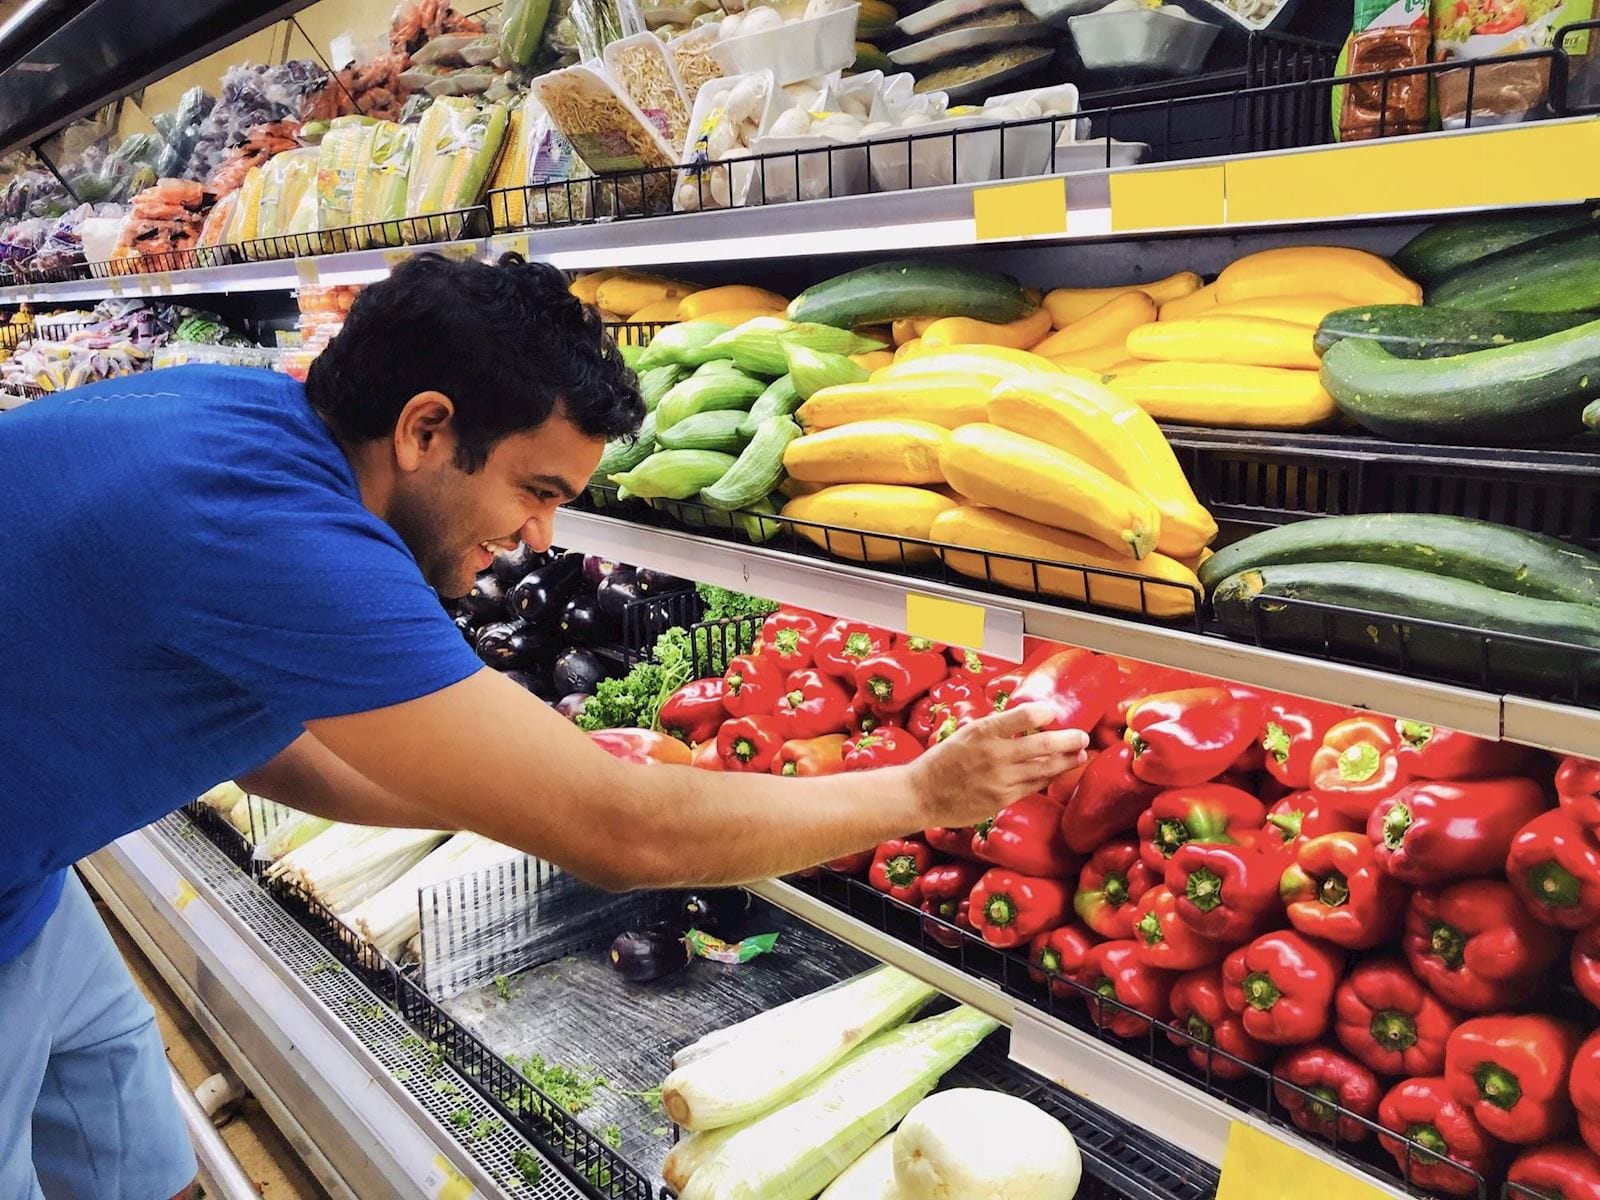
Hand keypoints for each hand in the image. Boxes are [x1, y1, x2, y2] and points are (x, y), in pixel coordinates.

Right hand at [907, 702, 1088, 828]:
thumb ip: (994, 728)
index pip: (1022, 716)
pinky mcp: (1003, 799)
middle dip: (1068, 740)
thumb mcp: (965, 734)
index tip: (1053, 712)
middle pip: (1042, 745)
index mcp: (982, 731)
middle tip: (1082, 736)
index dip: (1044, 712)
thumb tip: (1025, 720)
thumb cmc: (943, 761)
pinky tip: (1058, 772)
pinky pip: (1033, 786)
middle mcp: (994, 754)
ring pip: (1044, 769)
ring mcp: (1000, 779)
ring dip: (1066, 761)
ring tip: (1080, 754)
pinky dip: (1048, 777)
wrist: (922, 794)